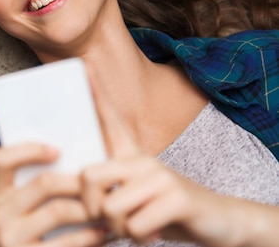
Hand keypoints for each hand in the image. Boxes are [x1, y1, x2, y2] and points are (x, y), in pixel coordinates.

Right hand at [0, 143, 107, 246]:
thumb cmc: (28, 232)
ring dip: (88, 207)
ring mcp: (10, 238)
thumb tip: (74, 158)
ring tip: (106, 205)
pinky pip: (66, 242)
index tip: (58, 150)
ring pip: (58, 210)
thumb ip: (35, 186)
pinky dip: (90, 235)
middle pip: (43, 183)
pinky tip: (103, 231)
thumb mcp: (20, 207)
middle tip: (100, 182)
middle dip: (78, 181)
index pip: (2, 159)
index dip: (29, 150)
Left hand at [81, 94, 278, 246]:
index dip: (95, 93)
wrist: (216, 222)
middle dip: (91, 208)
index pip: (108, 119)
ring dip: (118, 228)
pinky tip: (152, 233)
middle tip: (108, 221)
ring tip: (134, 227)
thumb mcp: (132, 194)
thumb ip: (107, 187)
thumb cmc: (163, 210)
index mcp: (129, 155)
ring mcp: (160, 175)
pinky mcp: (176, 197)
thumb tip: (76, 187)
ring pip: (110, 207)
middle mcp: (142, 159)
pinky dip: (138, 238)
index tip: (83, 64)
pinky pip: (134, 225)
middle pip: (88, 176)